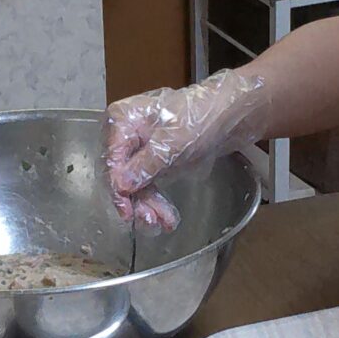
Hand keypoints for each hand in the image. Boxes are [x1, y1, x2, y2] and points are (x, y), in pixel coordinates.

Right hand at [103, 71, 270, 232]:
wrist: (226, 114)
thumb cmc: (199, 118)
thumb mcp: (173, 142)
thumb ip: (146, 164)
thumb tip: (121, 185)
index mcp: (122, 120)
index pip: (112, 160)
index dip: (118, 188)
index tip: (127, 212)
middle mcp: (124, 134)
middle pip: (122, 175)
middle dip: (138, 201)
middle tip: (152, 222)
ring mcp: (138, 148)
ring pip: (135, 184)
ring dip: (149, 205)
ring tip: (164, 223)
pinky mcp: (151, 160)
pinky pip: (147, 184)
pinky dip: (156, 200)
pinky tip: (166, 217)